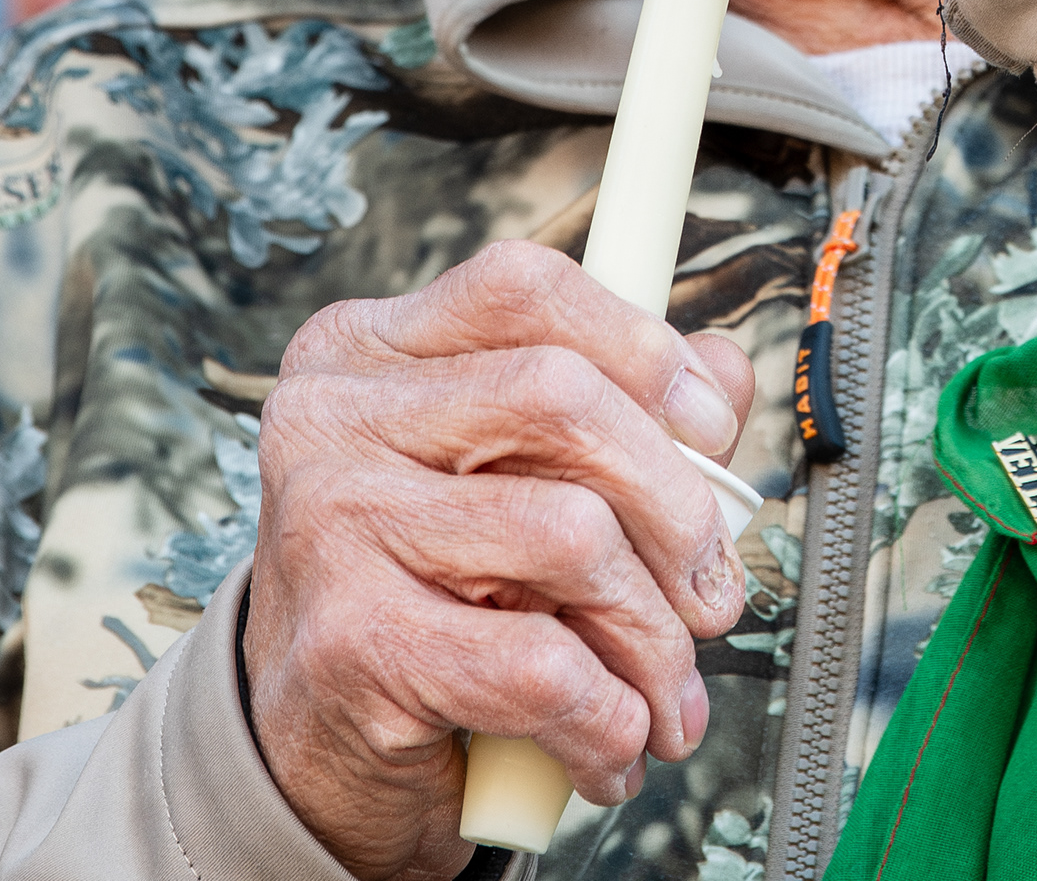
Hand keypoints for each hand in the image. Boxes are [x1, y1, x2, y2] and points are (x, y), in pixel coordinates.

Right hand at [245, 242, 756, 880]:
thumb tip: (726, 373)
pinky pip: (540, 665)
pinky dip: (607, 720)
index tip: (711, 426)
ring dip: (654, 638)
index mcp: (369, 350)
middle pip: (563, 399)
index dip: (643, 346)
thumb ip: (619, 408)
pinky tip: (612, 747)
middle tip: (713, 594)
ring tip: (667, 695)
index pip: (526, 288)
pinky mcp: (351, 642)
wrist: (310, 748)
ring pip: (573, 537)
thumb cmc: (424, 594)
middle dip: (678, 507)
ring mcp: (331, 525)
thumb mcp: (508, 477)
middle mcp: (331, 419)